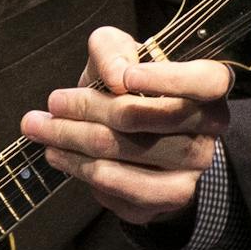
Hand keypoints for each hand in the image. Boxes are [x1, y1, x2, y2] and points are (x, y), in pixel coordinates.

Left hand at [20, 25, 231, 226]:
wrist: (131, 133)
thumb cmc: (125, 83)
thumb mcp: (116, 53)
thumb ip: (112, 49)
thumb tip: (116, 76)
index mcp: (206, 90)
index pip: (208, 81)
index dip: (168, 79)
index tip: (125, 77)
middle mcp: (207, 134)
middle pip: (148, 121)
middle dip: (89, 110)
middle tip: (53, 102)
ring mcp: (192, 172)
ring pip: (128, 159)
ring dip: (76, 144)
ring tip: (41, 130)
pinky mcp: (167, 200)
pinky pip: (122, 191)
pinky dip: (83, 171)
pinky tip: (62, 156)